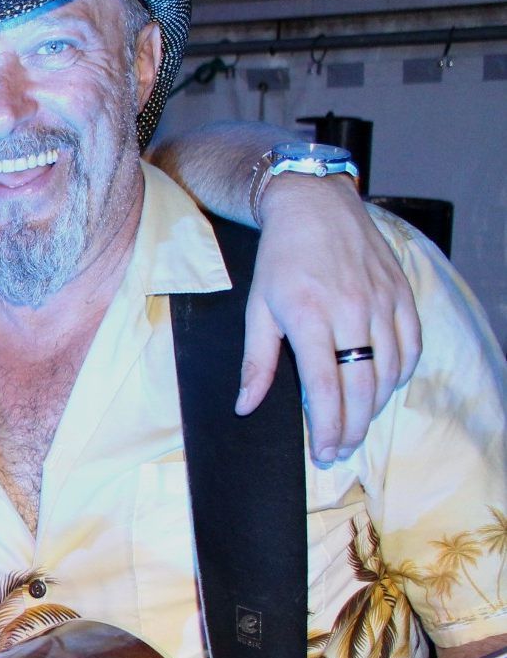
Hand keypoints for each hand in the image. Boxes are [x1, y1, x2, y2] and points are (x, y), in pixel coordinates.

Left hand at [242, 174, 420, 463]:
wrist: (315, 206)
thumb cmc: (280, 259)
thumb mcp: (257, 309)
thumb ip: (255, 362)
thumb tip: (245, 406)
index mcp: (309, 317)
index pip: (324, 387)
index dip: (328, 425)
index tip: (325, 451)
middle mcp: (351, 311)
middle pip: (362, 386)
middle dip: (353, 427)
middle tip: (342, 450)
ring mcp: (382, 302)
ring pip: (389, 371)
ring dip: (376, 406)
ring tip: (358, 426)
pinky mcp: (402, 293)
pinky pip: (411, 345)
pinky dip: (400, 373)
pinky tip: (384, 387)